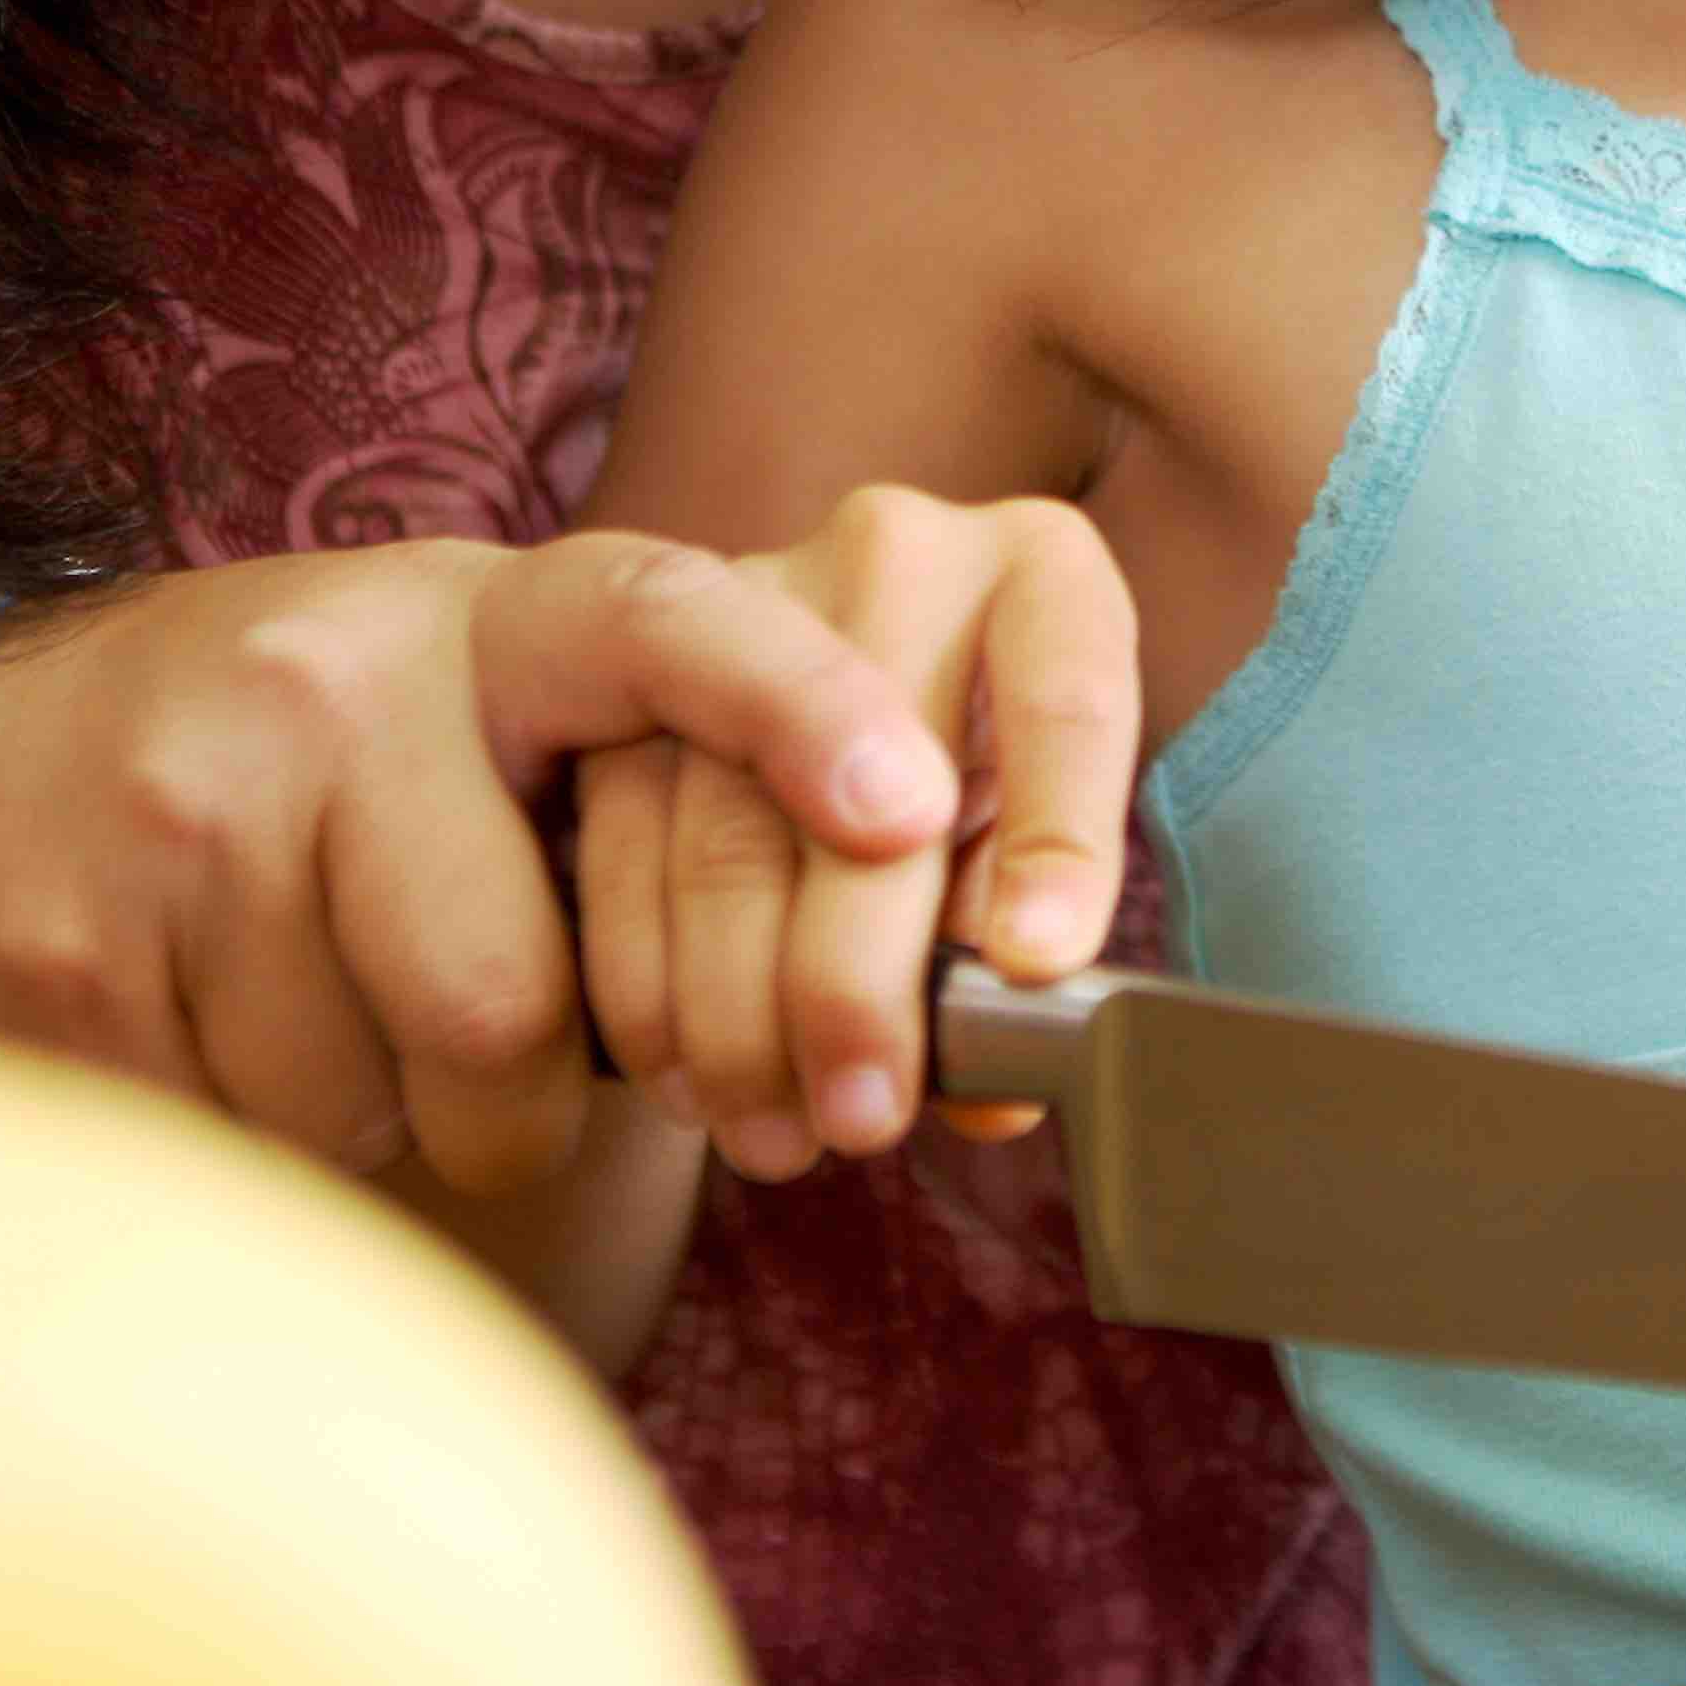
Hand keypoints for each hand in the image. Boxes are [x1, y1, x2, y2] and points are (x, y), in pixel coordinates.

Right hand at [0, 531, 957, 1195]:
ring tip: (309, 1004)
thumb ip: (639, 804)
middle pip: (506, 998)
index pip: (665, 623)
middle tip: (472, 1054)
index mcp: (483, 621)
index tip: (912, 808)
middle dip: (518, 1093)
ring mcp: (180, 808)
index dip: (801, 711)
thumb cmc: (317, 770)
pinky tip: (206, 1032)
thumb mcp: (479, 719)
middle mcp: (330, 680)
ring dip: (370, 1115)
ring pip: (368, 1098)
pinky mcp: (59, 951)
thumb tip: (881, 975)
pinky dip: (252, 1136)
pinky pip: (235, 1140)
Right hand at [563, 488, 1141, 1184]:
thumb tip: (989, 1082)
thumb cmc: (969, 791)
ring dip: (745, 1017)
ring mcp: (749, 593)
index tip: (1033, 961)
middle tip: (866, 1115)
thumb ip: (1013, 936)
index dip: (1057, 832)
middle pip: (875, 781)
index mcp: (1038, 569)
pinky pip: (619, 846)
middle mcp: (897, 552)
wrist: (833, 720)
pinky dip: (653, 991)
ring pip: (730, 829)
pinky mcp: (623, 668)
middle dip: (861, 981)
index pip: (1066, 692)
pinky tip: (688, 1082)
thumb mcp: (1023, 837)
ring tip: (780, 1133)